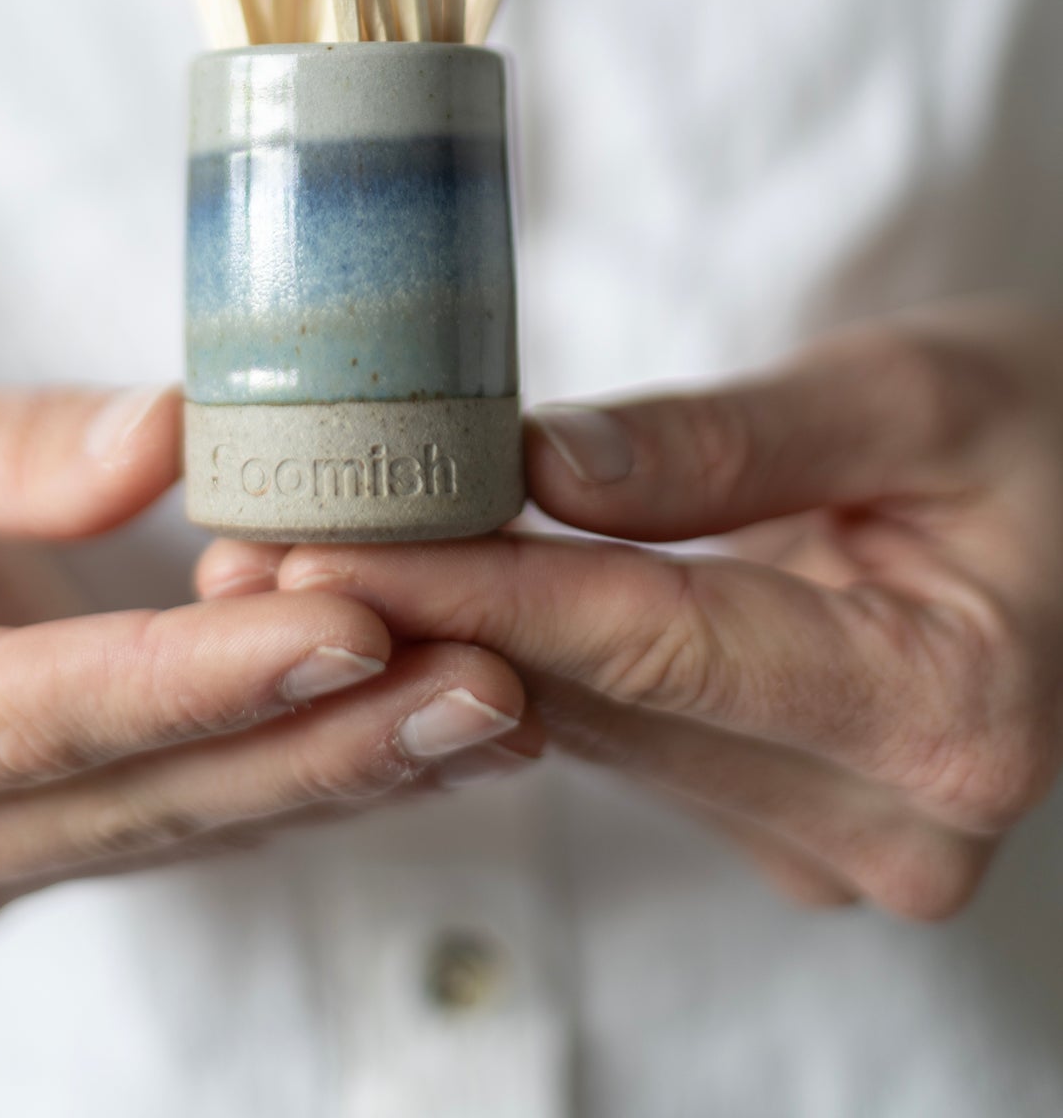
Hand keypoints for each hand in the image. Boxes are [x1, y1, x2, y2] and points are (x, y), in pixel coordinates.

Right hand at [0, 370, 535, 943]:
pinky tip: (420, 727)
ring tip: (497, 704)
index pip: (33, 716)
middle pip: (131, 798)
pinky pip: (173, 816)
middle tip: (487, 680)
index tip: (358, 622)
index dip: (202, 678)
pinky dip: (297, 765)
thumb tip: (174, 438)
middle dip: (320, 741)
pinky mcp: (17, 849)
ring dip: (341, 767)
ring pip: (173, 828)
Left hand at [198, 303, 1062, 918]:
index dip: (476, 581)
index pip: (657, 640)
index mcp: (947, 709)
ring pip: (596, 728)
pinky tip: (406, 592)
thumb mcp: (914, 392)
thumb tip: (536, 468)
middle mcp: (890, 819)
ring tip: (286, 552)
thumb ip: (730, 438)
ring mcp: (835, 842)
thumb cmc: (1038, 427)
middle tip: (250, 539)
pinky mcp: (785, 823)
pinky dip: (522, 653)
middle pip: (605, 701)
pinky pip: (625, 734)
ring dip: (445, 637)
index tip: (323, 534)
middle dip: (418, 614)